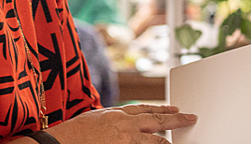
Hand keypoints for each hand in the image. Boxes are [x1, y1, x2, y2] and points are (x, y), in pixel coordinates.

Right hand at [45, 104, 196, 143]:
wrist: (59, 142)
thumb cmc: (73, 133)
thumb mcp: (96, 117)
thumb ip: (113, 118)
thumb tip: (126, 121)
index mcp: (117, 114)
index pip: (146, 110)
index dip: (163, 110)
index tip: (176, 109)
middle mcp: (124, 125)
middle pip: (157, 122)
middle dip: (176, 121)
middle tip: (190, 119)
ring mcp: (125, 140)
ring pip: (155, 142)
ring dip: (166, 143)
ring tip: (178, 143)